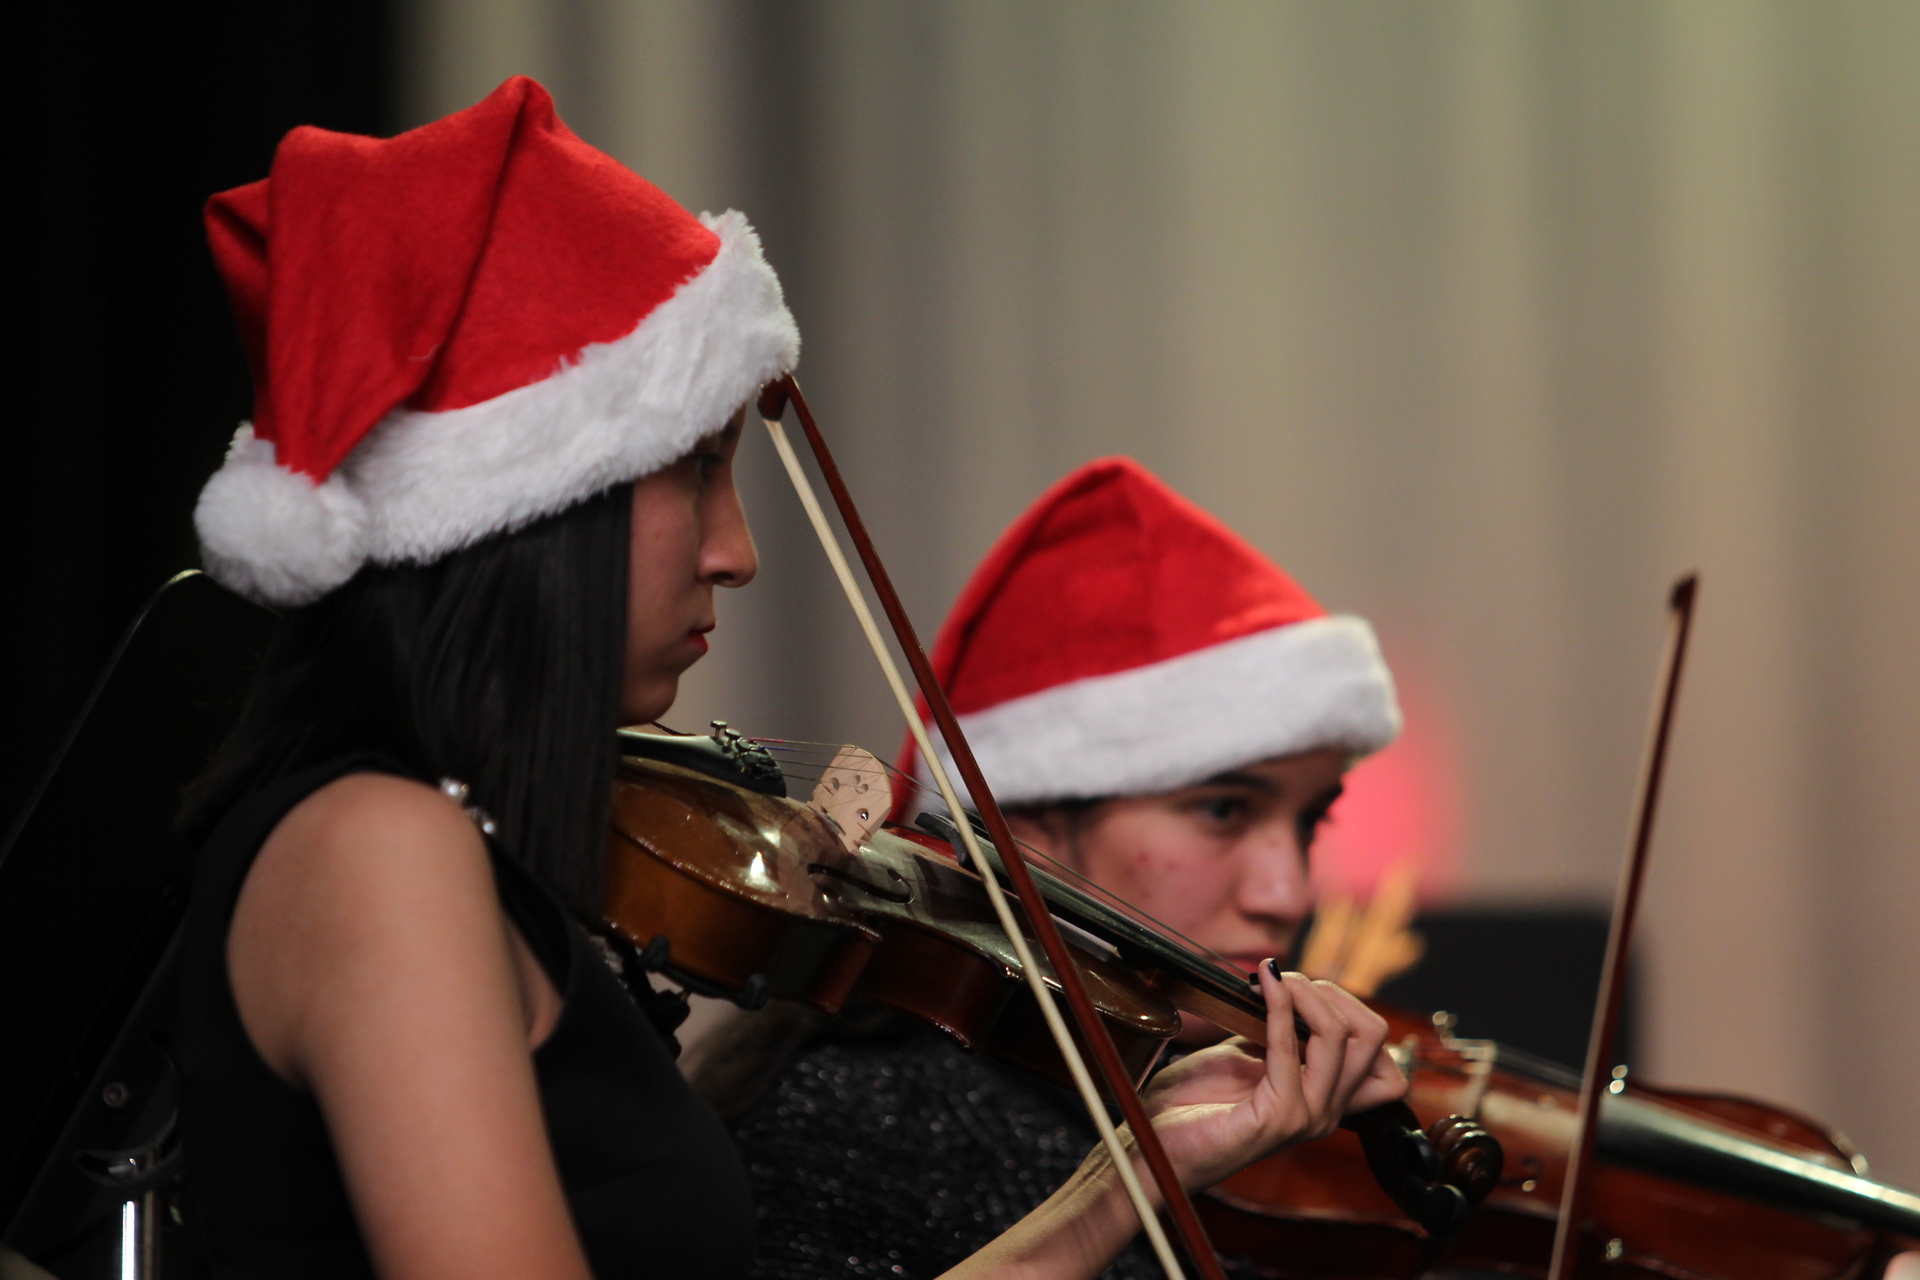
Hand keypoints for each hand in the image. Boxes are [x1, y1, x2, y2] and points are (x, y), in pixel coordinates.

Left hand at [1134, 966, 1405, 1193]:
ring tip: (1274, 980)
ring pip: (1341, 1036)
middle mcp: (1327, 1111)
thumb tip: (1285, 986)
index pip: (1376, 1048)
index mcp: (1325, 1098)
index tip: (1301, 987)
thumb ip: (1273, 1030)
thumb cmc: (1193, 1104)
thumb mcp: (1244, 1055)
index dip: (1347, 1005)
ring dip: (1305, 993)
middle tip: (1287, 981)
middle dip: (1330, 993)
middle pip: (1371, 1035)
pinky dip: (1278, 1007)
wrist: (1155, 1144)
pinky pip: (1289, 1047)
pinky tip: (1261, 987)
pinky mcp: (1280, 1117)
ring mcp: (1308, 1116)